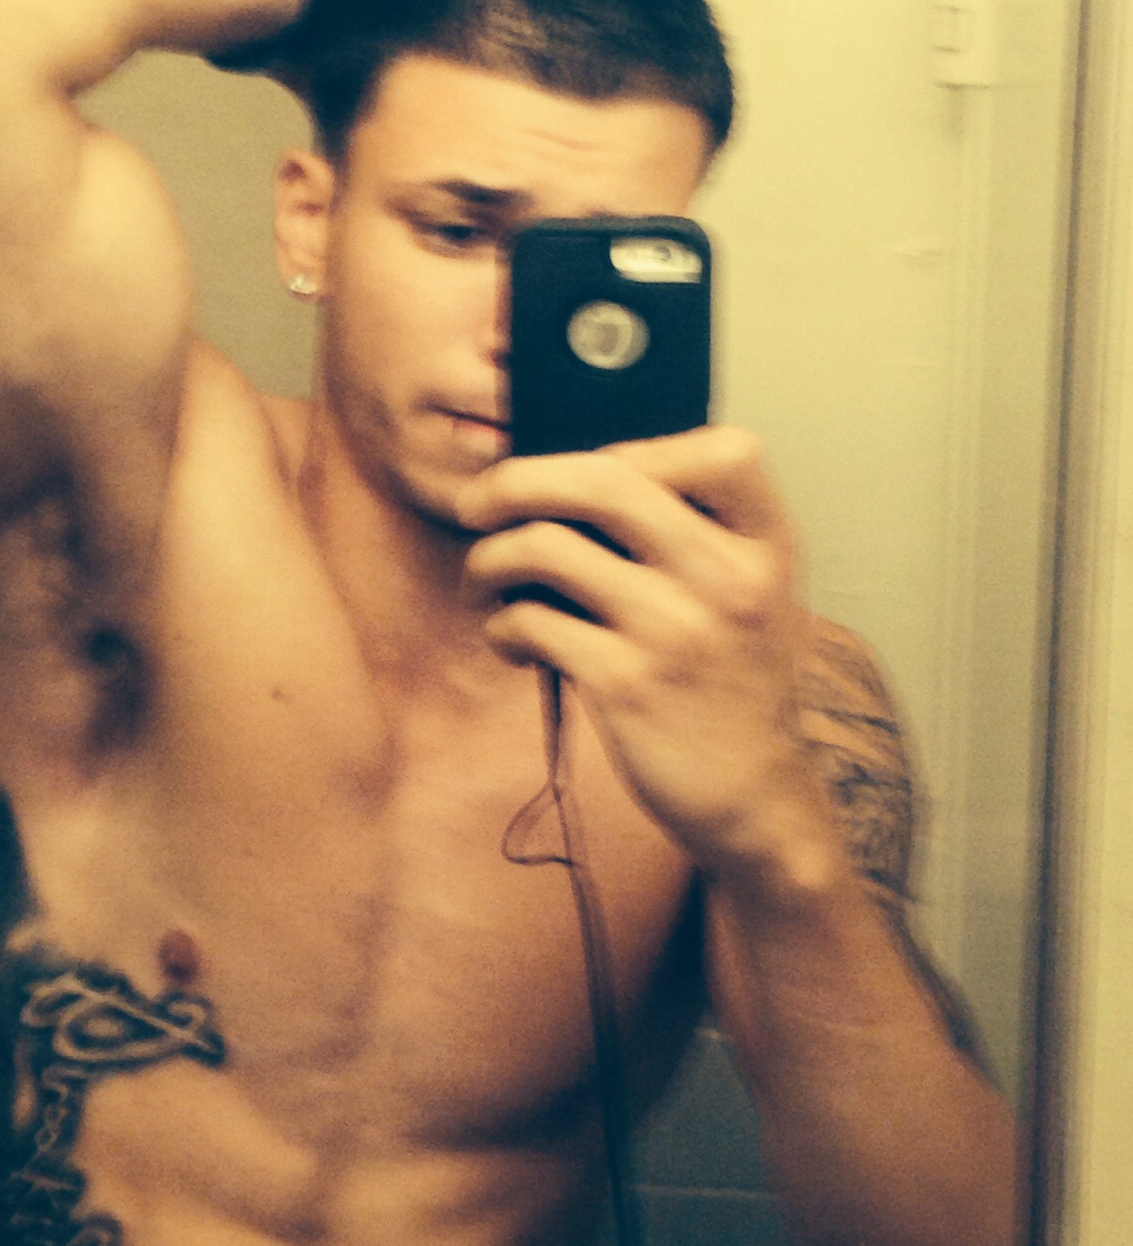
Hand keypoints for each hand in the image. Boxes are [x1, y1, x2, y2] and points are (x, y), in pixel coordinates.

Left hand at [458, 428, 834, 881]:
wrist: (756, 799)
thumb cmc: (737, 688)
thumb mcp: (756, 597)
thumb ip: (700, 536)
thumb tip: (575, 479)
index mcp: (767, 546)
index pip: (721, 450)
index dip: (641, 446)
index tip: (588, 473)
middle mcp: (726, 578)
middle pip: (604, 480)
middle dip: (518, 481)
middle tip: (478, 502)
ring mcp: (675, 631)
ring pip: (547, 548)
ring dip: (491, 559)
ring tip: (483, 578)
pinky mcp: (625, 685)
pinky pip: (531, 622)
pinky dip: (501, 625)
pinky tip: (507, 638)